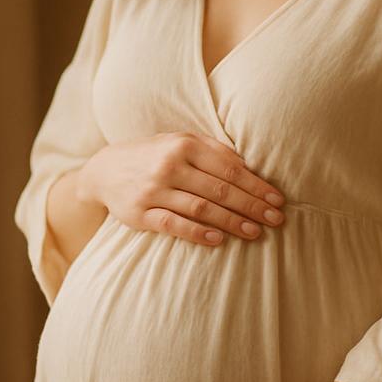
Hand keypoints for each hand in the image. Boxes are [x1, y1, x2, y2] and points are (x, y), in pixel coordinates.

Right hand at [77, 132, 286, 246]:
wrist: (105, 170)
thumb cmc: (153, 155)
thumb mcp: (179, 141)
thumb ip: (213, 150)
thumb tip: (249, 166)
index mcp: (184, 145)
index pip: (230, 168)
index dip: (256, 185)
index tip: (277, 199)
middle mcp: (169, 165)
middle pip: (220, 189)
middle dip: (251, 206)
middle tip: (275, 219)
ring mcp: (154, 190)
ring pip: (201, 208)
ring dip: (231, 222)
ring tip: (255, 232)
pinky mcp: (141, 214)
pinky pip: (173, 225)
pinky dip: (197, 233)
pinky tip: (219, 240)